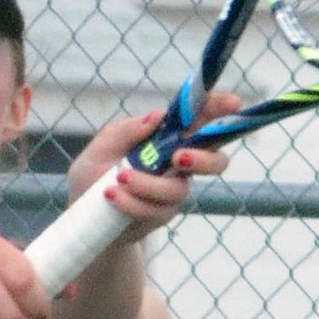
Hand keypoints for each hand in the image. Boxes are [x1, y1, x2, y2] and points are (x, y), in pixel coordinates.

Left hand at [67, 93, 240, 239]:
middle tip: (178, 157)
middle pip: (216, 161)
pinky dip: (131, 202)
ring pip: (177, 190)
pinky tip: (110, 196)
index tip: (234, 103)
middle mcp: (178, 163)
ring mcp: (173, 190)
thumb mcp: (103, 146)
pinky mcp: (162, 214)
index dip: (221, 108)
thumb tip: (157, 116)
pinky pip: (155, 210)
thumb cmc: (95, 173)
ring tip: (118, 179)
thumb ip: (127, 130)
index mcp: (169, 136)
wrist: (83, 215)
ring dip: (148, 184)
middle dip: (203, 159)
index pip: (202, 119)